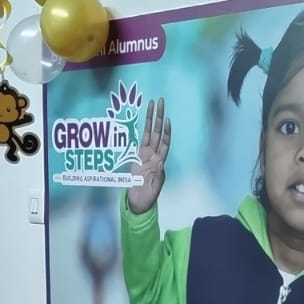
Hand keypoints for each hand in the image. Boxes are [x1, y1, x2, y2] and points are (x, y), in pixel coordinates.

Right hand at [126, 98, 169, 215]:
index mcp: (159, 163)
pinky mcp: (136, 157)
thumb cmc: (147, 197)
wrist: (138, 203)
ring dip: (151, 118)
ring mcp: (145, 155)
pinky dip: (142, 130)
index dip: (166, 132)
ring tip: (153, 103)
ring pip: (149, 133)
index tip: (167, 119)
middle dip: (159, 117)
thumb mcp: (154, 187)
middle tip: (161, 101)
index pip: (164, 143)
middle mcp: (154, 156)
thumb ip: (157, 175)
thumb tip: (159, 163)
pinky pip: (140, 140)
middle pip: (158, 133)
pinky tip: (144, 119)